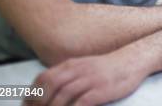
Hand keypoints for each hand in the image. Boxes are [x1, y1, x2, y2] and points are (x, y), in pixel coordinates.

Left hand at [27, 46, 149, 105]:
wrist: (133, 60)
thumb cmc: (108, 68)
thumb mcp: (85, 66)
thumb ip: (68, 75)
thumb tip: (51, 89)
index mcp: (71, 64)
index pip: (44, 78)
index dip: (32, 94)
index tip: (27, 105)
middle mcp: (77, 70)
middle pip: (49, 86)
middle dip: (38, 103)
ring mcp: (89, 80)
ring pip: (62, 95)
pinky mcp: (100, 90)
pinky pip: (80, 103)